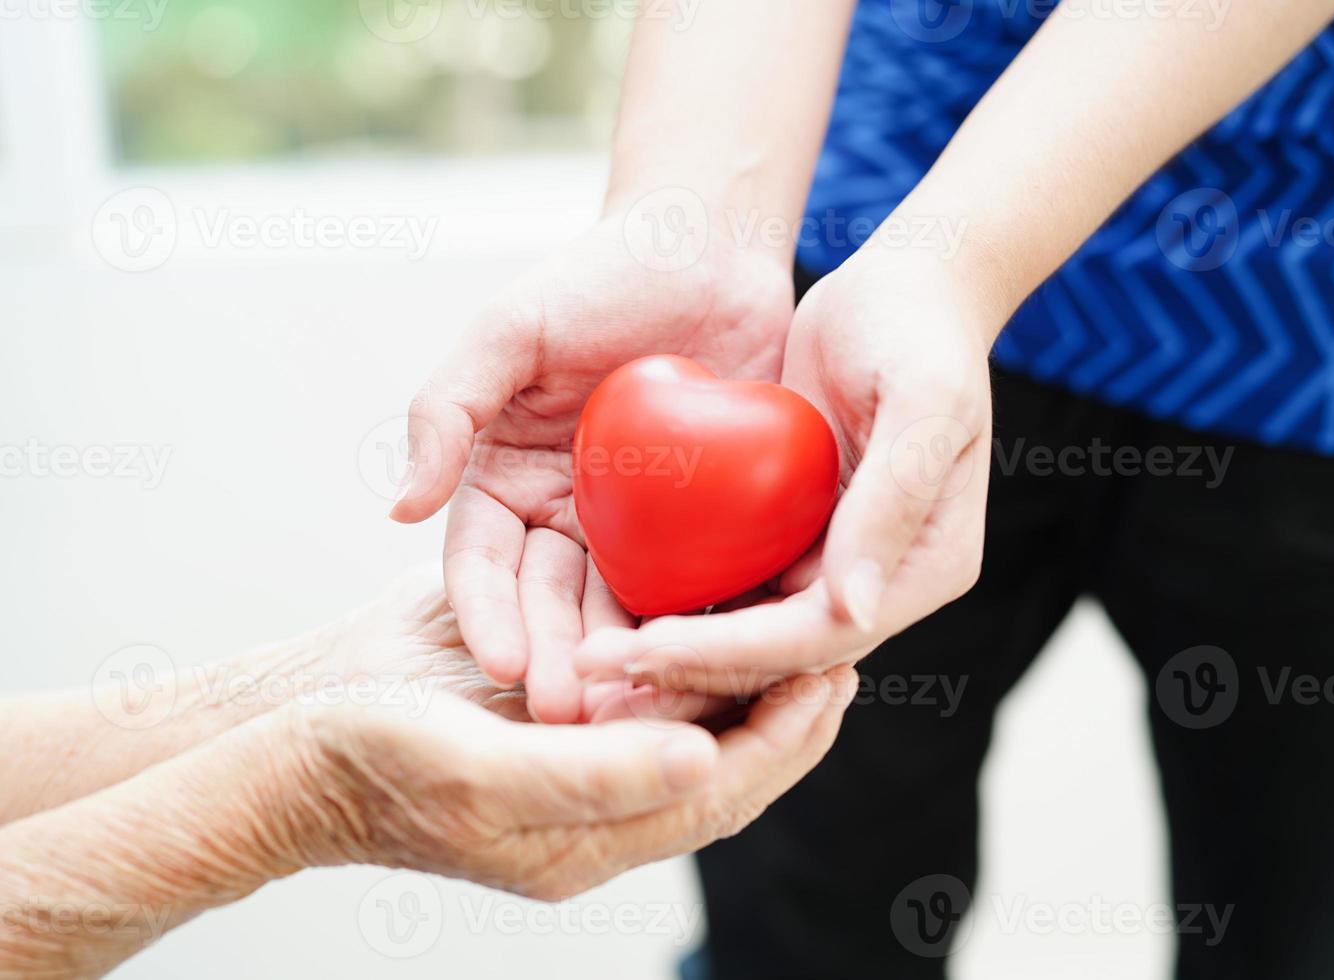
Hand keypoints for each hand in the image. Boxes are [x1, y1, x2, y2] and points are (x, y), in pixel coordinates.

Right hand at [269, 662, 856, 901]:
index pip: (724, 793)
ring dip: (738, 677)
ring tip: (794, 616)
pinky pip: (638, 695)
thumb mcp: (476, 769)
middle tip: (842, 639)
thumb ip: (591, 777)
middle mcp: (594, 806)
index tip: (842, 672)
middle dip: (784, 706)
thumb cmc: (366, 760)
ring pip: (686, 726)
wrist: (286, 738)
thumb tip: (705, 761)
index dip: (789, 736)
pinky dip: (681, 657)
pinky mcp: (550, 717)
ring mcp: (573, 760)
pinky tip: (704, 605)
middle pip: (722, 762)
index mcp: (588, 840)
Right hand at [390, 215, 793, 721]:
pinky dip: (704, 622)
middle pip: (553, 604)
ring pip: (624, 609)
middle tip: (566, 714)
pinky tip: (712, 663)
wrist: (712, 246)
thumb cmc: (603, 273)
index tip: (499, 663)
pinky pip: (703, 583)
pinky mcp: (708, 526)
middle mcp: (566, 517)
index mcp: (506, 481)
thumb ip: (448, 410)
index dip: (487, 614)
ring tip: (634, 709)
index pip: (484, 563)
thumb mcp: (511, 328)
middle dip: (554, 659)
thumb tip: (401, 509)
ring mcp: (639, 529)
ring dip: (624, 660)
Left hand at [575, 250, 995, 693]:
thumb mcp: (923, 403)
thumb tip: (854, 611)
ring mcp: (831, 564)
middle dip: (682, 670)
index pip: (817, 636)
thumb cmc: (919, 328)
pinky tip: (604, 606)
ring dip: (668, 651)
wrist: (903, 287)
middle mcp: (877, 583)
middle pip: (772, 654)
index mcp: (925, 569)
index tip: (645, 648)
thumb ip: (892, 503)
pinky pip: (729, 580)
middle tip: (589, 670)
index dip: (730, 652)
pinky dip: (673, 599)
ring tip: (585, 660)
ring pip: (742, 631)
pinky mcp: (790, 534)